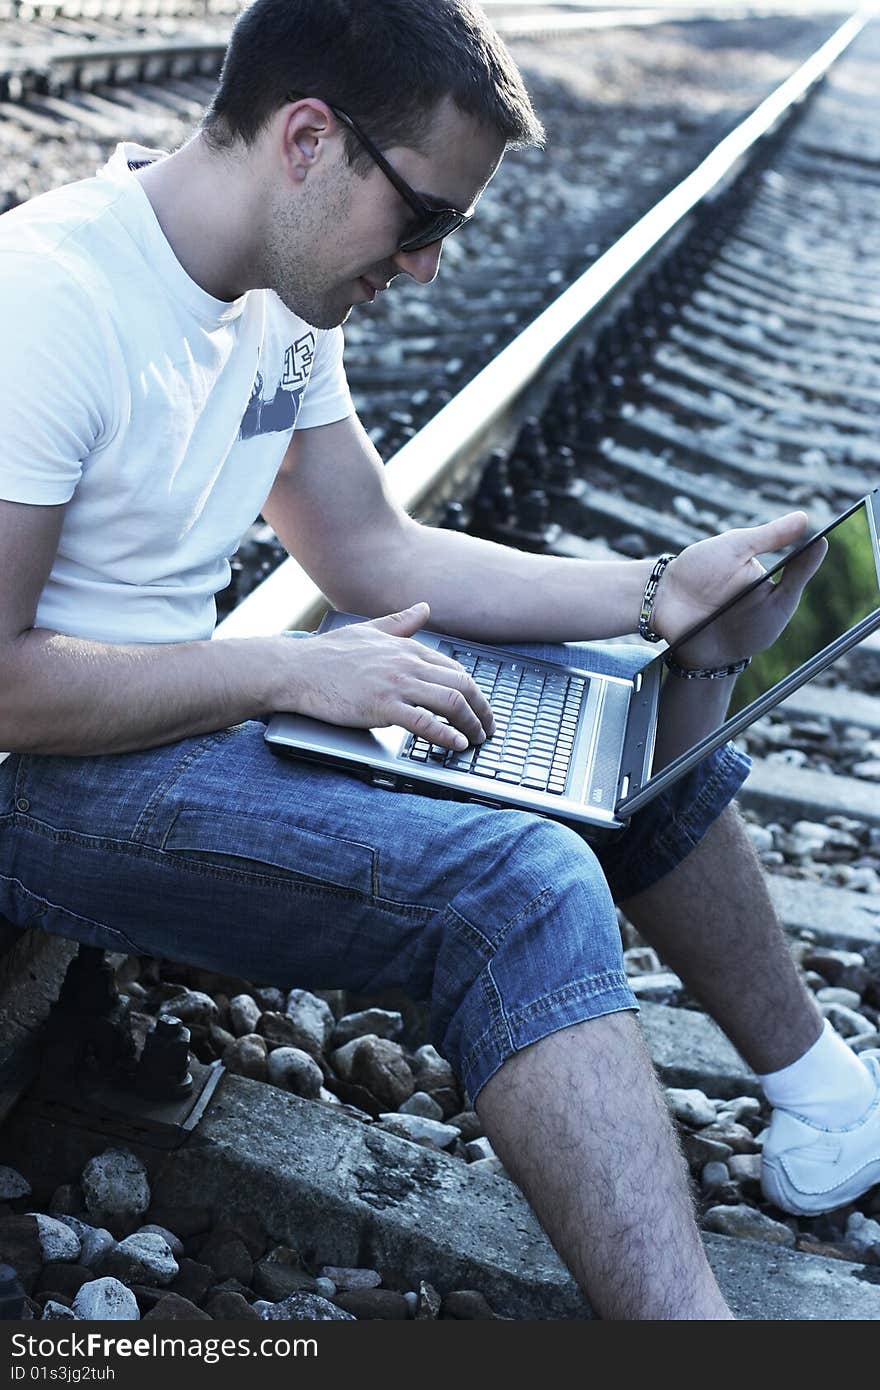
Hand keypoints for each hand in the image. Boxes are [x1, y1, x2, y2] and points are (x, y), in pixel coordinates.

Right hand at [279, 602, 494, 749]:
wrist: (296, 669)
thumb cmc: (327, 654)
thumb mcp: (369, 630)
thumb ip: (400, 622)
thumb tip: (424, 608)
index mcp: (407, 648)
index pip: (454, 669)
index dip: (472, 691)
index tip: (478, 707)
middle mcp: (407, 663)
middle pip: (462, 685)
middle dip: (482, 709)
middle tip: (487, 728)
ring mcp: (396, 685)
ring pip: (451, 702)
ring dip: (471, 723)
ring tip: (476, 739)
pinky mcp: (383, 706)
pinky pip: (425, 722)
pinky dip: (446, 735)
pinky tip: (456, 744)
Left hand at [652, 512, 827, 666]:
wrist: (660, 600)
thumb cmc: (696, 569)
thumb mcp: (735, 547)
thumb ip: (769, 537)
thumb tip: (804, 519)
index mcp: (765, 580)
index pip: (794, 574)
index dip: (806, 562)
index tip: (819, 542)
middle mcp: (761, 605)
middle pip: (783, 605)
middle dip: (775, 600)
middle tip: (759, 584)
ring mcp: (748, 628)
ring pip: (767, 627)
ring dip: (755, 620)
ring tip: (731, 605)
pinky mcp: (733, 648)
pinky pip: (745, 646)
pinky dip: (740, 638)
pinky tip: (724, 626)